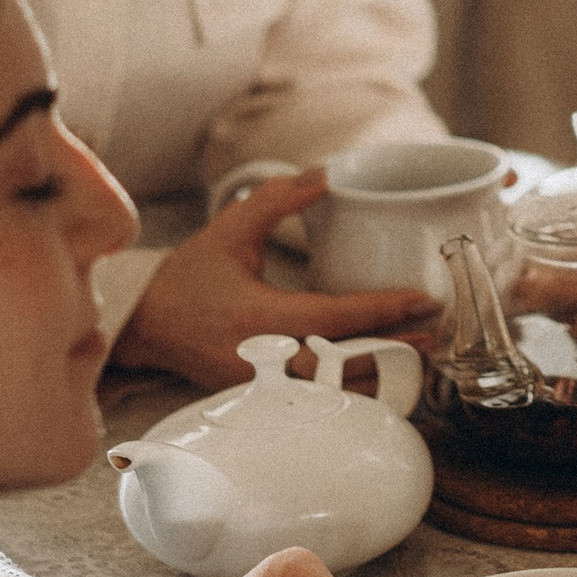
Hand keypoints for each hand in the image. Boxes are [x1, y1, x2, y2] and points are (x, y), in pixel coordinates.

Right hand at [114, 170, 439, 388]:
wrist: (141, 329)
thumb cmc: (185, 280)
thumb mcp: (227, 231)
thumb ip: (277, 200)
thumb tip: (326, 172)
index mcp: (259, 319)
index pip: (335, 317)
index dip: (384, 310)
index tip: (422, 300)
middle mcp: (265, 362)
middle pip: (346, 367)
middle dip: (397, 351)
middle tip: (435, 332)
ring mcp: (264, 390)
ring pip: (336, 394)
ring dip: (382, 377)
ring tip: (420, 357)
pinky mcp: (264, 402)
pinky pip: (319, 403)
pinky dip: (354, 392)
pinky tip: (383, 378)